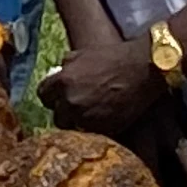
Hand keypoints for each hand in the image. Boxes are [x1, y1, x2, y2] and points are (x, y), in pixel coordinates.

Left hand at [40, 33, 173, 141]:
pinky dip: (95, 127)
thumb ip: (66, 67)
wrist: (143, 68)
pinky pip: (91, 132)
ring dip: (79, 121)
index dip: (52, 96)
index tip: (58, 97)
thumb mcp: (82, 54)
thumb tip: (57, 74)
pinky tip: (103, 118)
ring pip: (73, 127)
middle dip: (65, 111)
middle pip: (57, 116)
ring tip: (91, 114)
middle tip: (76, 107)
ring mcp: (88, 117)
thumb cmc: (113, 57)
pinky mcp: (104, 128)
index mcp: (63, 81)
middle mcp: (72, 102)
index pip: (44, 96)